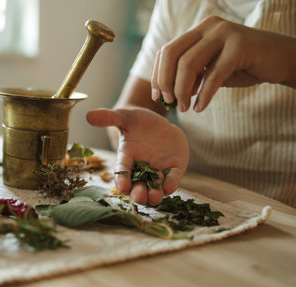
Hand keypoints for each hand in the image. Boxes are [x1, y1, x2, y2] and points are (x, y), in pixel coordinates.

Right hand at [87, 107, 188, 204]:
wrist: (158, 124)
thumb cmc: (137, 121)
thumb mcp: (124, 116)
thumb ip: (109, 117)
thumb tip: (89, 115)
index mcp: (127, 156)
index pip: (123, 169)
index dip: (122, 178)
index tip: (122, 186)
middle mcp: (142, 167)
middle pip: (138, 184)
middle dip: (138, 193)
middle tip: (139, 197)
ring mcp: (158, 169)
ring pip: (155, 186)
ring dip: (154, 194)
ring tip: (154, 198)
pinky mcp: (175, 167)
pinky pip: (173, 177)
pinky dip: (171, 183)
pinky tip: (169, 187)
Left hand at [150, 16, 295, 111]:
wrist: (280, 60)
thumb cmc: (242, 66)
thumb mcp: (210, 71)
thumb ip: (191, 77)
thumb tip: (167, 94)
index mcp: (198, 31)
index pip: (166, 51)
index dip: (157, 75)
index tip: (157, 97)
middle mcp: (208, 27)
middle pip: (171, 54)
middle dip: (165, 82)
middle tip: (170, 103)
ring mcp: (224, 33)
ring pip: (188, 64)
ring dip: (182, 90)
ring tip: (184, 108)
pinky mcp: (240, 46)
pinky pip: (213, 74)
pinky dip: (204, 95)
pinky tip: (200, 108)